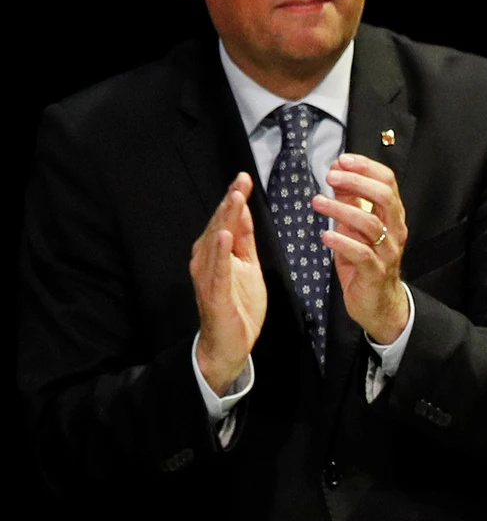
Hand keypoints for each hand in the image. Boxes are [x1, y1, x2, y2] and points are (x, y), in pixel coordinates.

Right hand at [190, 173, 265, 392]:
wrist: (229, 343)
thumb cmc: (238, 303)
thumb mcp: (247, 264)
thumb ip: (244, 239)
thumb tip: (245, 210)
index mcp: (215, 253)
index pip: (226, 220)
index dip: (234, 199)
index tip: (244, 178)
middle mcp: (205, 260)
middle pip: (219, 225)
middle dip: (230, 202)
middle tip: (241, 180)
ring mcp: (207, 276)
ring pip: (215, 242)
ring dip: (225, 219)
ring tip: (235, 198)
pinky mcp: (214, 293)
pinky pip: (216, 269)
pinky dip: (219, 251)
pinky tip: (224, 235)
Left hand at [315, 154, 410, 343]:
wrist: (379, 303)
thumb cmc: (366, 262)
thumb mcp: (356, 228)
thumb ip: (351, 203)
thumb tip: (338, 175)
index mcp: (393, 216)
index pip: (388, 182)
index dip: (366, 167)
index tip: (342, 160)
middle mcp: (395, 230)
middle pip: (384, 197)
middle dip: (357, 182)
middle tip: (330, 177)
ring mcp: (387, 251)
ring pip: (370, 224)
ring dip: (342, 210)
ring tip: (317, 202)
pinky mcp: (375, 272)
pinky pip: (361, 254)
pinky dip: (343, 242)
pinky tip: (325, 235)